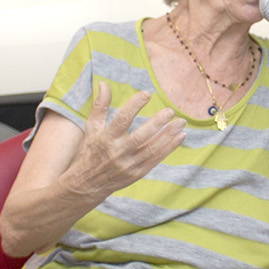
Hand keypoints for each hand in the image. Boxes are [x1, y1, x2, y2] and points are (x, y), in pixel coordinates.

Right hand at [66, 83, 186, 195]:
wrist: (87, 184)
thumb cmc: (90, 151)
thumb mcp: (91, 128)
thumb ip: (99, 106)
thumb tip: (104, 83)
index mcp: (105, 139)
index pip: (121, 120)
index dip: (134, 106)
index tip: (146, 94)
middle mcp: (117, 152)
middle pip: (140, 136)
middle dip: (157, 123)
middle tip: (170, 111)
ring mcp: (129, 165)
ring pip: (152, 148)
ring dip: (168, 135)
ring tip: (181, 122)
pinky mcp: (137, 173)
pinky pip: (156, 159)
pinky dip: (169, 148)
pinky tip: (180, 136)